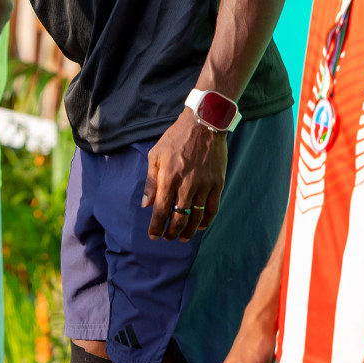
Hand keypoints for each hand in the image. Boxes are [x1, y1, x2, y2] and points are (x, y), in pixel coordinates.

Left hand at [142, 108, 226, 239]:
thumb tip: (146, 204)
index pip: (161, 210)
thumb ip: (151, 182)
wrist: (203, 125)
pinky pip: (212, 209)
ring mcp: (204, 185)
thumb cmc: (175, 139)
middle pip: (179, 217)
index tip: (153, 235)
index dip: (156, 226)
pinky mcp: (217, 184)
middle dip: (171, 232)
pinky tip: (199, 226)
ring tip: (182, 237)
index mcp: (169, 177)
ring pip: (196, 216)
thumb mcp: (156, 155)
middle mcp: (187, 184)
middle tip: (167, 238)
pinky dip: (206, 221)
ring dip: (188, 230)